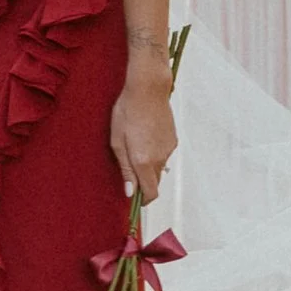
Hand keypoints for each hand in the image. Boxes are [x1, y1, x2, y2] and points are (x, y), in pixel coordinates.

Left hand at [109, 66, 176, 202]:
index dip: (143, 200)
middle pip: (155, 182)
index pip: (150, 193)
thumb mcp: (117, 141)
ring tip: (136, 145)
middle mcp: (160, 158)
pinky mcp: (173, 140)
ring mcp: (169, 149)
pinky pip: (164, 154)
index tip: (135, 199)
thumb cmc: (127, 112)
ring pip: (160, 168)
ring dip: (149, 165)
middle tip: (130, 168)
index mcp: (144, 161)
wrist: (148, 89)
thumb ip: (125, 169)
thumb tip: (130, 191)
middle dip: (144, 182)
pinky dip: (156, 153)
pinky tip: (146, 136)